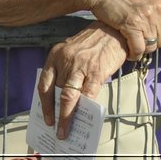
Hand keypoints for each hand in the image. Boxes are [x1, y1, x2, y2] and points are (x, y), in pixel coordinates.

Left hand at [38, 25, 127, 139]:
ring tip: (65, 129)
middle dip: (55, 114)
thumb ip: (66, 71)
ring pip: (69, 97)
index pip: (44, 84)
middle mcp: (65, 60)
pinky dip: (85, 107)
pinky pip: (88, 94)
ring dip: (66, 116)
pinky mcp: (96, 71)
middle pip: (55, 93)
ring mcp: (81, 66)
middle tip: (56, 129)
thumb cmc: (95, 43)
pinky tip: (84, 115)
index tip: (46, 118)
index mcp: (56, 55)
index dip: (44, 104)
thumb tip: (64, 99)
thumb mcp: (74, 52)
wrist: (116, 30)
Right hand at [84, 0, 160, 58]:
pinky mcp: (130, 25)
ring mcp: (145, 17)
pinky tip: (130, 52)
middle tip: (144, 41)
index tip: (159, 38)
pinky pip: (138, 48)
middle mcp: (159, 7)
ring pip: (152, 45)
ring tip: (136, 46)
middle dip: (154, 43)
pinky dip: (134, 54)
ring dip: (144, 49)